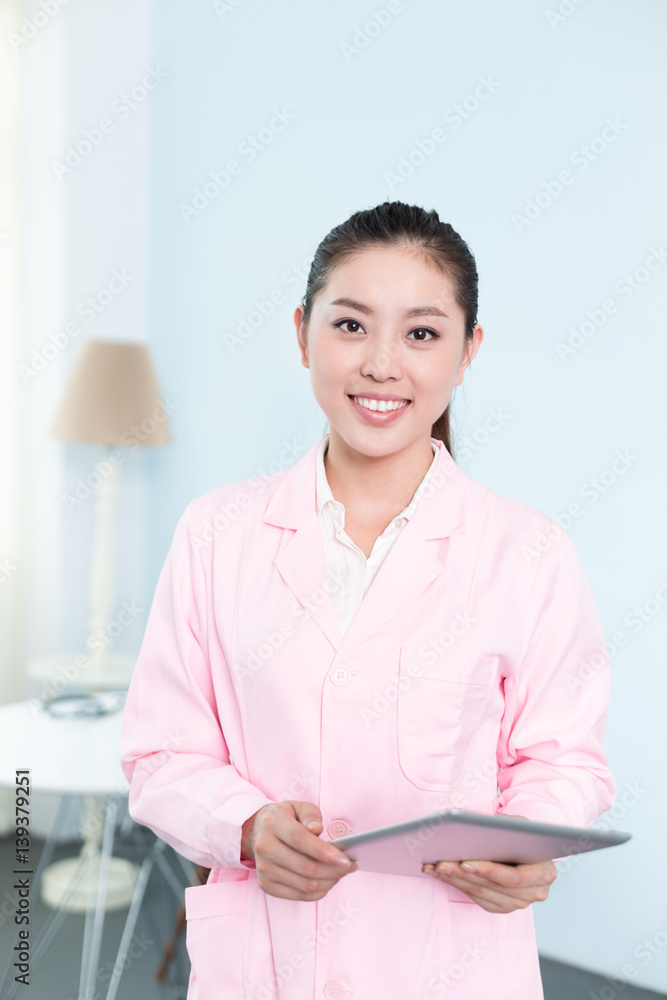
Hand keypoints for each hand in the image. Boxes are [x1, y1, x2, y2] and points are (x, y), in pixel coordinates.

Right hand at [240, 801, 357, 900]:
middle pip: (305, 867)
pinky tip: (328, 881)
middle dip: (333, 871)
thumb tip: (316, 829)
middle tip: (350, 867)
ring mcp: (264, 869)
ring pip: (304, 885)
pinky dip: (319, 892)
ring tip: (341, 873)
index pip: (300, 841)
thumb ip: (310, 815)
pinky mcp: (266, 885)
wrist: (257, 832)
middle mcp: (265, 847)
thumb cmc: (285, 818)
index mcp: (273, 824)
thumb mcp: (298, 807)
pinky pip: (299, 896)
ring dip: (329, 882)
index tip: (345, 859)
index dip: (324, 852)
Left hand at [420, 814, 557, 912]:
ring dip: (456, 880)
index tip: (465, 861)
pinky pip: (478, 899)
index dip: (488, 870)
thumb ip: (507, 827)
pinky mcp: (504, 907)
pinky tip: (443, 874)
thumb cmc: (523, 833)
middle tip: (441, 863)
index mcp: (544, 873)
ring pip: (482, 894)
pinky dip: (459, 885)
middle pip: (493, 887)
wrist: (527, 846)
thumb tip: (482, 828)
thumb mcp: (520, 824)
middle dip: (464, 874)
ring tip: (436, 867)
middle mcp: (535, 893)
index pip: (513, 877)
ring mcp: (519, 903)